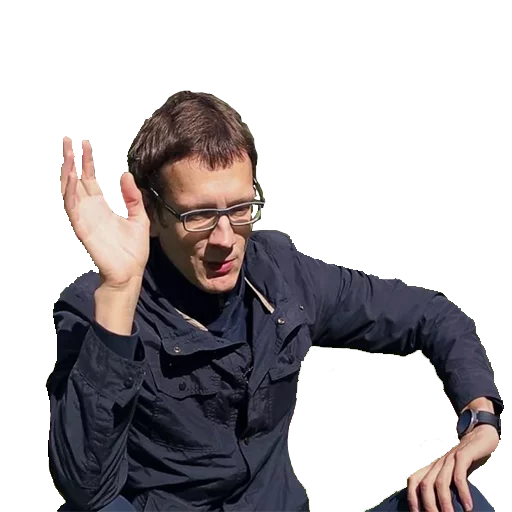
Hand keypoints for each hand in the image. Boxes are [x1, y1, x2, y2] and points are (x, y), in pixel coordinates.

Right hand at [60, 136, 149, 287]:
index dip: (87, 161)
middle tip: (67, 138)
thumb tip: (125, 174)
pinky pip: (71, 206)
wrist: (130, 273)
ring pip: (69, 189)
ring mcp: (84, 218)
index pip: (90, 179)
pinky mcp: (82, 228)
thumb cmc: (133, 250)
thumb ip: (133, 197)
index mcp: (102, 207)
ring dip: (66, 170)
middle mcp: (90, 210)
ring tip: (67, 151)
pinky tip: (71, 175)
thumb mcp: (139, 217)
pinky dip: (69, 189)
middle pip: (75, 179)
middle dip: (70, 159)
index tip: (85, 143)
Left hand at [406, 425, 498, 511]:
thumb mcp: (450, 471)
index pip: (414, 480)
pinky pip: (459, 475)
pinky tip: (468, 506)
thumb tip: (439, 505)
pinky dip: (462, 492)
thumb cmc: (464, 459)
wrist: (478, 436)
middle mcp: (437, 463)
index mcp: (431, 466)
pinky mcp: (463, 456)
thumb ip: (443, 483)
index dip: (412, 497)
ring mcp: (449, 458)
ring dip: (444, 502)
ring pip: (440, 482)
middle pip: (425, 484)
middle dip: (428, 505)